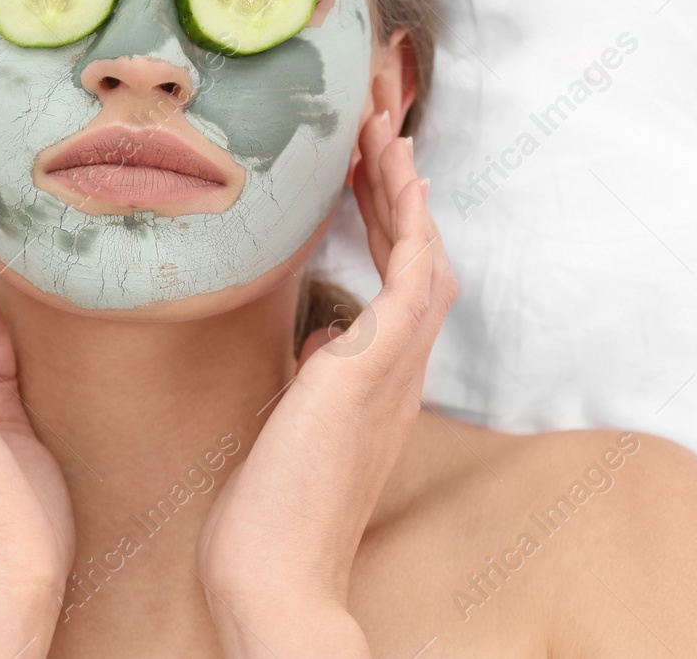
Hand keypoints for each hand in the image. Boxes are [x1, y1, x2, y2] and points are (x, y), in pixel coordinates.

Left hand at [195, 108, 458, 656]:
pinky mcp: (377, 364)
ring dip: (405, 185)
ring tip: (385, 123)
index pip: (396, 284)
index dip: (385, 223)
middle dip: (397, 190)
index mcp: (380, 381)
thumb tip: (321, 338)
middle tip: (380, 128)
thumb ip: (319, 379)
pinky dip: (408, 216)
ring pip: (424, 251)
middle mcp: (400, 368)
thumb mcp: (297, 426)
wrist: (276, 572)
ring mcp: (396, 366)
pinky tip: (395, 168)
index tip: (366, 175)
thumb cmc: (273, 511)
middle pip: (419, 256)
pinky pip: (413, 271)